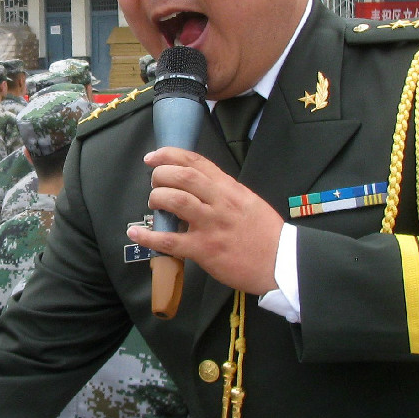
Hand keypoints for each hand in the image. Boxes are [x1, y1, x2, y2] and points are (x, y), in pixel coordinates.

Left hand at [125, 148, 283, 295]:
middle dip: (161, 175)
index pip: (197, 162)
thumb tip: (200, 186)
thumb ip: (225, 192)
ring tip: (154, 203)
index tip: (154, 156)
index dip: (170, 155)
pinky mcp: (204, 250)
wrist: (282, 262)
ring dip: (157, 198)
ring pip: (175, 201)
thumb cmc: (265, 234)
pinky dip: (148, 237)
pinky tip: (136, 233)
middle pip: (183, 177)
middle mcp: (220, 202)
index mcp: (230, 189)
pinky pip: (170, 241)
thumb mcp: (248, 202)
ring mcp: (211, 225)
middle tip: (155, 183)